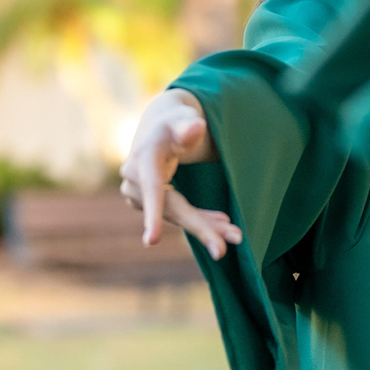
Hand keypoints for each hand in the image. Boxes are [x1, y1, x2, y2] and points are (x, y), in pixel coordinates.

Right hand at [119, 89, 241, 259]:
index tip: (152, 242)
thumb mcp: (185, 118)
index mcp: (144, 157)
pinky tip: (221, 223)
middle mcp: (134, 178)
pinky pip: (175, 214)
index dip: (153, 214)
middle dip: (198, 229)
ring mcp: (137, 193)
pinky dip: (198, 220)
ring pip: (175, 215)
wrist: (161, 126)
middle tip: (223, 251)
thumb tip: (194, 128)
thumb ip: (189, 125)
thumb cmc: (177, 120)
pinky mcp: (146, 202)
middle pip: (170, 209)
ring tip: (235, 235)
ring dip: (204, 226)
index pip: (152, 188)